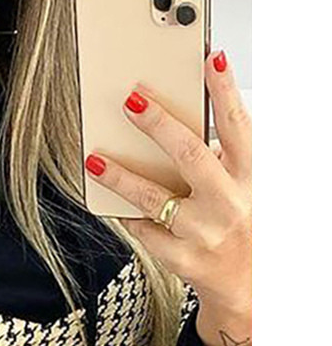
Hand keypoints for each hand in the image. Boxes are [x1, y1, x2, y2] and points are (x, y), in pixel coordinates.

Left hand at [84, 49, 251, 345]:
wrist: (248, 285)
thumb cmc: (241, 227)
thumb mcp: (245, 189)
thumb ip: (222, 160)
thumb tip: (177, 126)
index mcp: (249, 178)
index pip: (238, 126)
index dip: (225, 91)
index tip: (210, 60)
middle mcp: (228, 202)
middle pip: (190, 155)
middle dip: (159, 125)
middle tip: (132, 102)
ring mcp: (204, 233)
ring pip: (154, 198)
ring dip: (122, 176)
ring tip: (96, 161)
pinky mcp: (183, 259)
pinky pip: (146, 232)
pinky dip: (129, 217)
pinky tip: (116, 207)